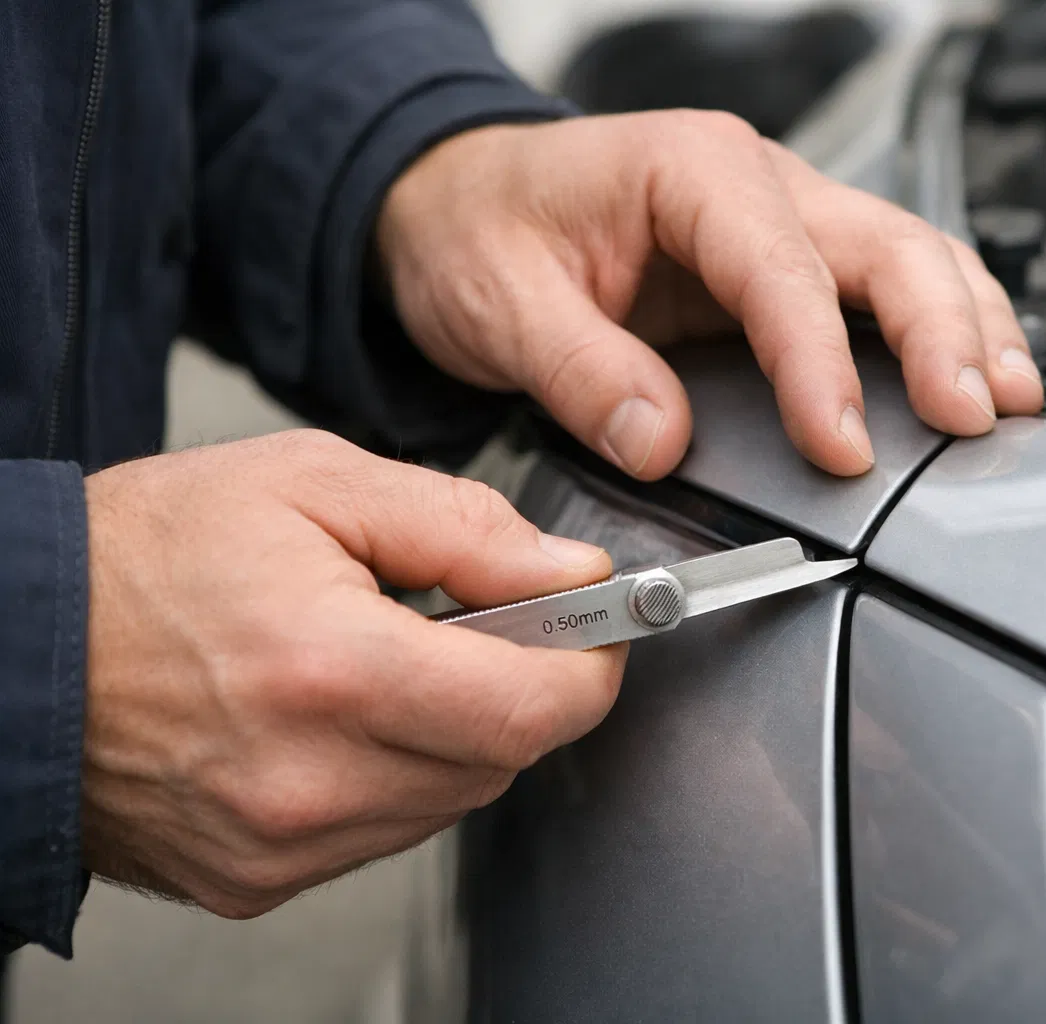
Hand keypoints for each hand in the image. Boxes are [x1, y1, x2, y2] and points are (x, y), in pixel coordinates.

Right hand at [81, 430, 624, 917]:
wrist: (16, 650)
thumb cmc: (144, 557)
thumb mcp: (312, 483)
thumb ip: (462, 528)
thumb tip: (570, 570)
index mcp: (332, 672)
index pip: (533, 709)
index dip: (591, 665)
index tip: (601, 626)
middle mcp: (310, 780)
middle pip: (503, 758)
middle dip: (523, 685)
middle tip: (489, 621)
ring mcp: (282, 845)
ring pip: (452, 799)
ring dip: (459, 730)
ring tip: (390, 659)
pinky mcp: (257, 879)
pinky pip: (386, 830)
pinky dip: (397, 772)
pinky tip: (344, 716)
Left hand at [375, 111, 1042, 481]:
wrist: (464, 203)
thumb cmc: (481, 228)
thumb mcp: (498, 299)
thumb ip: (579, 369)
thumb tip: (660, 439)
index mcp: (690, 172)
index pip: (782, 268)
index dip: (821, 363)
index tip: (841, 446)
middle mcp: (756, 183)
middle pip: (887, 246)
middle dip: (941, 335)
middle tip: (971, 420)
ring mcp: (785, 221)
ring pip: (914, 258)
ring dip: (968, 329)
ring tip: (1006, 405)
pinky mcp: (792, 266)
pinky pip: (891, 289)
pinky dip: (944, 332)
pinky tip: (972, 383)